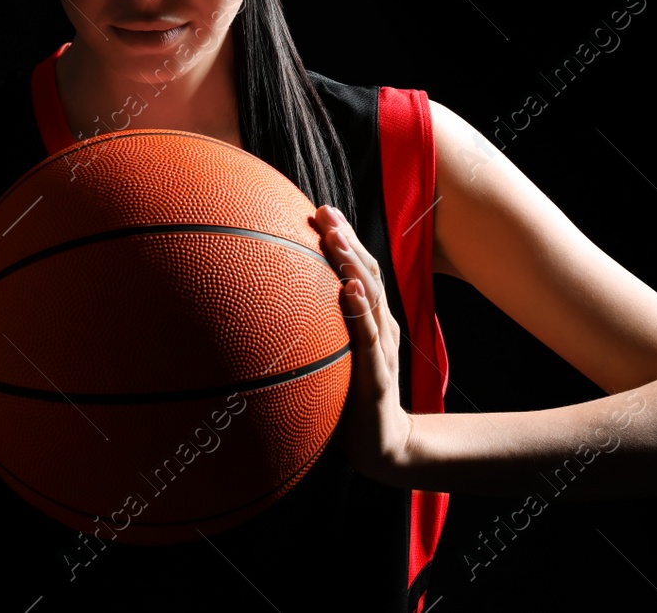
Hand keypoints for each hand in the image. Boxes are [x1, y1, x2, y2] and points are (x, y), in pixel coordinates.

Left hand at [313, 204, 412, 487]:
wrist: (383, 446)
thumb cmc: (352, 399)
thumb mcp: (332, 358)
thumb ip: (316, 333)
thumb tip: (273, 310)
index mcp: (371, 320)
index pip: (360, 271)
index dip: (344, 239)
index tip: (320, 209)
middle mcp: (381, 327)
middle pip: (368, 274)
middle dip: (347, 240)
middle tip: (325, 211)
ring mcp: (382, 350)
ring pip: (372, 299)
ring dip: (353, 265)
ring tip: (335, 238)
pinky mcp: (378, 377)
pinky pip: (370, 341)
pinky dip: (362, 313)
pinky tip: (350, 291)